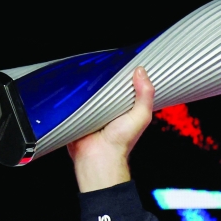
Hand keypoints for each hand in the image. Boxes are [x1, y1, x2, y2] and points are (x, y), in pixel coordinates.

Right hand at [67, 67, 153, 192]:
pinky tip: (78, 91)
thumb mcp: (140, 116)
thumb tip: (141, 72)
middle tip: (105, 71)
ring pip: (89, 91)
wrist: (98, 156)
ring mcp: (92, 110)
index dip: (125, 75)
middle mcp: (109, 108)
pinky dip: (75, 95)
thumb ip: (145, 95)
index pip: (126, 86)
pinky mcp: (77, 113)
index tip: (124, 65)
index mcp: (125, 108)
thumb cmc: (120, 141)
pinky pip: (75, 100)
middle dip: (105, 78)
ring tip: (90, 79)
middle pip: (106, 86)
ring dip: (88, 86)